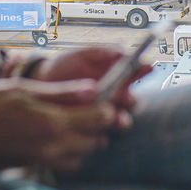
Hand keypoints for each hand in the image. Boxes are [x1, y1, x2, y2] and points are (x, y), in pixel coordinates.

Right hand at [0, 78, 115, 172]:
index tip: (103, 97)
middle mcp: (52, 146)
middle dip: (99, 125)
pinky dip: (68, 152)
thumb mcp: (23, 90)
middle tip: (89, 107)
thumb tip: (93, 89)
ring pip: (82, 155)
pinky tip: (54, 134)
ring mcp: (42, 160)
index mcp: (52, 123)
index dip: (107, 106)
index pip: (100, 119)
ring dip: (84, 140)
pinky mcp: (33, 166)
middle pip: (96, 140)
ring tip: (71, 120)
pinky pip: (63, 163)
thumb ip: (61, 92)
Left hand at [36, 47, 151, 127]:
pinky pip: (102, 137)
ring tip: (116, 119)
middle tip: (127, 98)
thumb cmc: (67, 65)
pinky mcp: (91, 130)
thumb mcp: (83, 55)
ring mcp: (104, 114)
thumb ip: (103, 52)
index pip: (136, 74)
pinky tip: (98, 134)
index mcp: (117, 76)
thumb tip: (124, 52)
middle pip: (132, 102)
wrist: (43, 83)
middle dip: (132, 101)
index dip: (144, 70)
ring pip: (121, 122)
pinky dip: (101, 137)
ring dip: (120, 121)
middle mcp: (115, 97)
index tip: (147, 66)